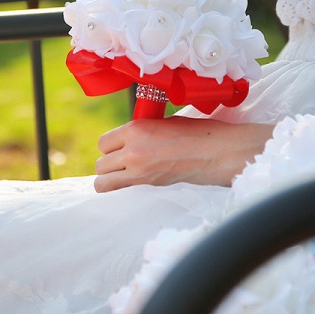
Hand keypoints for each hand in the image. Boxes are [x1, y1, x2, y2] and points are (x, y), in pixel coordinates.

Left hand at [94, 117, 273, 192]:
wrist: (214, 151)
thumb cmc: (193, 133)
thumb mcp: (161, 123)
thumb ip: (139, 132)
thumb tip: (124, 142)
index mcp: (136, 128)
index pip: (103, 142)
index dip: (111, 146)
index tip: (120, 147)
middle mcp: (132, 149)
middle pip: (100, 162)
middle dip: (109, 163)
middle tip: (124, 162)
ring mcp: (138, 169)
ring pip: (102, 180)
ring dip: (110, 178)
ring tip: (124, 174)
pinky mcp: (147, 184)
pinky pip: (117, 190)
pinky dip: (118, 189)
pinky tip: (130, 184)